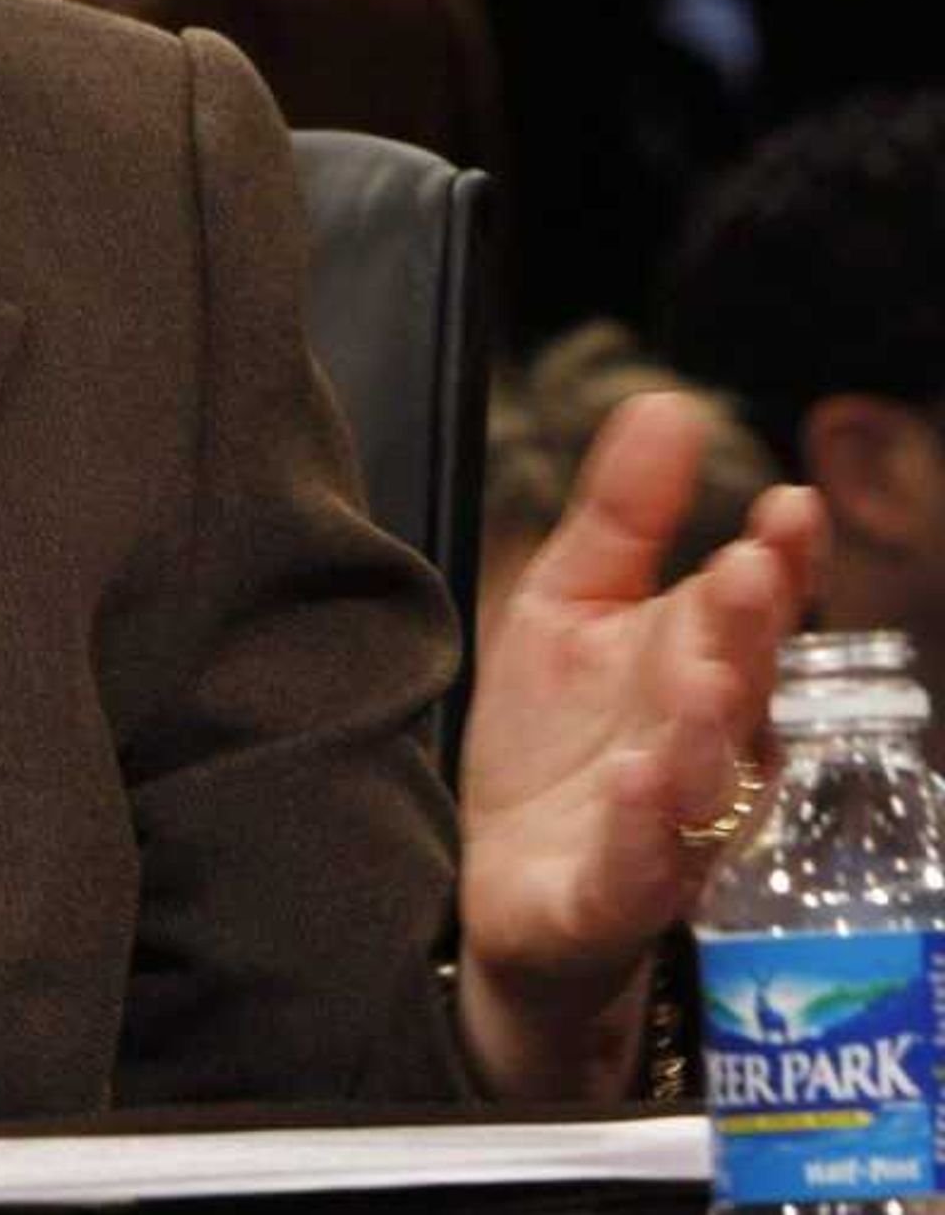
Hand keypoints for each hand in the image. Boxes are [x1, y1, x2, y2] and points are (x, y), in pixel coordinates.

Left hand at [455, 389, 824, 1096]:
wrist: (506, 883)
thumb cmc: (556, 741)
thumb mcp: (570, 605)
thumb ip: (622, 515)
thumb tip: (671, 401)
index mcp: (702, 671)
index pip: (756, 610)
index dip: (782, 562)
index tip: (789, 503)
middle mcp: (707, 748)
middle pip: (741, 684)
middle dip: (750, 630)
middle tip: (751, 570)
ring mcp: (670, 826)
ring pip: (707, 776)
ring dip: (709, 724)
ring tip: (703, 670)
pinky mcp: (617, 893)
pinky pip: (644, 865)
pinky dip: (649, 827)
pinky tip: (647, 780)